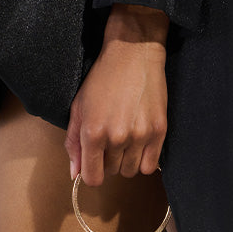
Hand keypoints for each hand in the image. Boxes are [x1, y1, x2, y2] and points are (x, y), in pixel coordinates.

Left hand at [65, 4, 168, 185]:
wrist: (133, 53)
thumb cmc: (103, 78)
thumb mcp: (79, 108)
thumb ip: (74, 144)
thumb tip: (74, 174)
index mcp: (93, 132)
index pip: (92, 178)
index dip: (91, 174)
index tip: (94, 164)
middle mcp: (117, 137)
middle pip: (112, 172)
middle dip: (108, 161)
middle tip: (110, 139)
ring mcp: (140, 135)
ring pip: (131, 171)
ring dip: (126, 160)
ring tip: (125, 139)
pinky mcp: (159, 131)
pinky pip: (150, 165)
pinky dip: (143, 159)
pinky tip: (139, 143)